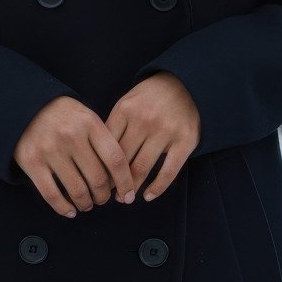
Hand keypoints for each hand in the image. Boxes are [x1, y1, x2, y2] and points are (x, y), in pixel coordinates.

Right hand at [13, 95, 136, 217]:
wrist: (25, 106)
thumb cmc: (63, 116)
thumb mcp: (86, 117)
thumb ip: (103, 141)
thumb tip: (120, 177)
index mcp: (90, 123)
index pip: (115, 159)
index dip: (125, 182)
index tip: (128, 195)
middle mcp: (71, 136)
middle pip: (98, 178)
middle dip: (103, 196)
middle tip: (102, 199)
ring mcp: (50, 149)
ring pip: (77, 190)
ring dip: (86, 203)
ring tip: (87, 204)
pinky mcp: (32, 162)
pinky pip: (52, 194)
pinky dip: (63, 208)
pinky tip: (70, 210)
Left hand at [104, 72, 200, 202]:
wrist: (185, 83)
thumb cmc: (150, 97)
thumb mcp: (128, 102)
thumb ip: (114, 125)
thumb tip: (97, 157)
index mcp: (125, 110)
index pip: (106, 145)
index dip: (99, 166)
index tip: (96, 179)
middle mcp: (144, 120)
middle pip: (121, 159)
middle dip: (113, 181)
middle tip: (108, 194)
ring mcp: (165, 131)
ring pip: (142, 168)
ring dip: (131, 188)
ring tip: (125, 197)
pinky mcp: (185, 141)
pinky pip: (168, 171)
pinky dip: (157, 188)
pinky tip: (148, 196)